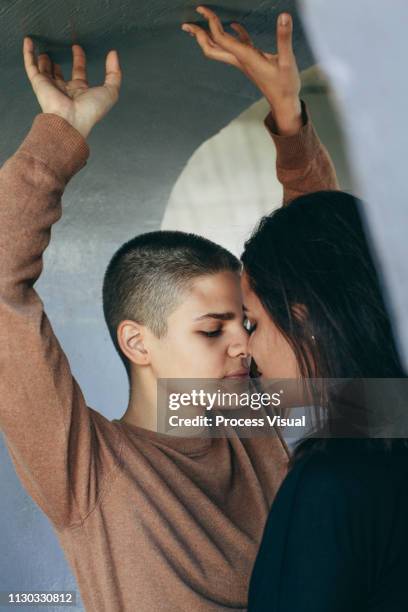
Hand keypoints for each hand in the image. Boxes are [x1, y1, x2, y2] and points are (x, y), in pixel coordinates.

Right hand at [23, 37, 121, 138]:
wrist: (71, 121)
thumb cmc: (90, 111)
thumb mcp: (110, 91)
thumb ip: (114, 73)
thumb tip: (113, 55)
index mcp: (80, 92)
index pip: (79, 73)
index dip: (79, 60)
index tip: (78, 48)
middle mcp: (64, 90)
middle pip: (59, 74)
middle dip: (58, 63)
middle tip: (57, 48)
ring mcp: (50, 87)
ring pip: (44, 71)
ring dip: (43, 60)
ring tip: (42, 49)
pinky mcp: (38, 84)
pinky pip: (30, 66)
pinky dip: (28, 53)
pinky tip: (28, 41)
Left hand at [182, 7, 301, 134]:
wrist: (284, 103)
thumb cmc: (285, 85)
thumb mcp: (287, 61)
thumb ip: (284, 37)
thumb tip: (284, 16)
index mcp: (246, 57)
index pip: (221, 38)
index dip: (211, 22)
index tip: (202, 9)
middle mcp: (240, 60)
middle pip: (212, 48)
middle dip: (198, 35)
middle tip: (186, 24)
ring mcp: (244, 61)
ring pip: (221, 48)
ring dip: (209, 36)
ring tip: (199, 24)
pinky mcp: (251, 62)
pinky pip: (238, 45)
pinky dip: (233, 34)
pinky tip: (233, 24)